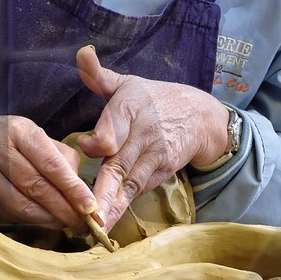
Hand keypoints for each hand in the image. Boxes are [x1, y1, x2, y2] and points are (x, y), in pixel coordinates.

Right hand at [0, 115, 93, 229]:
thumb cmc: (11, 138)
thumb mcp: (36, 135)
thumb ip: (62, 157)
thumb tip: (81, 190)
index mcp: (19, 132)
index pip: (50, 164)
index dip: (72, 188)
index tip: (90, 206)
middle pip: (36, 187)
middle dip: (64, 209)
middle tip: (85, 222)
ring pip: (23, 205)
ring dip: (50, 219)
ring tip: (69, 223)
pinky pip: (12, 213)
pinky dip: (34, 221)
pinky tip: (48, 221)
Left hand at [74, 45, 231, 225]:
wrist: (199, 116)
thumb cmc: (152, 99)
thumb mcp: (128, 83)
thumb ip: (99, 75)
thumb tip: (81, 54)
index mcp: (131, 107)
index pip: (115, 125)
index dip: (101, 139)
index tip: (85, 147)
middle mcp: (143, 133)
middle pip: (121, 163)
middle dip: (104, 189)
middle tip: (88, 211)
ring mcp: (155, 156)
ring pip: (130, 183)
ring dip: (114, 206)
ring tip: (97, 226)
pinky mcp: (162, 171)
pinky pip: (140, 190)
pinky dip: (124, 206)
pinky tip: (107, 222)